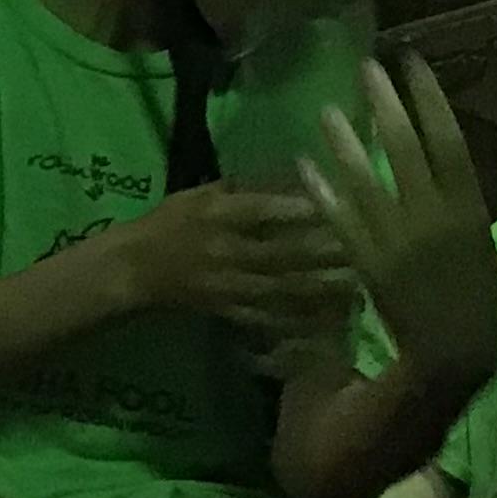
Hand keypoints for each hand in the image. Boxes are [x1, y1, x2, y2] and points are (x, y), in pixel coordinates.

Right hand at [115, 181, 360, 338]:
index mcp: (215, 217)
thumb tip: (291, 175)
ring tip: (357, 286)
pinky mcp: (227, 313)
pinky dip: (297, 322)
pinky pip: (267, 320)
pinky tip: (326, 322)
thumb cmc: (167, 223)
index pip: (260, 211)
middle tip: (364, 249)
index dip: (298, 209)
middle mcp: (224, 252)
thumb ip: (242, 188)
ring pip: (281, 291)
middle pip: (281, 254)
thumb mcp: (198, 194)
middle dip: (324, 254)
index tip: (337, 203)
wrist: (132, 270)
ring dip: (320, 290)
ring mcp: (227, 287)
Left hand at [299, 53, 496, 402]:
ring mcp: (397, 239)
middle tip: (365, 67)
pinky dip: (322, 190)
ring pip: (365, 179)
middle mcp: (433, 217)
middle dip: (385, 104)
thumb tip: (440, 164)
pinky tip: (304, 164)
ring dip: (344, 142)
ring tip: (324, 109)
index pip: (450, 140)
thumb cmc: (480, 301)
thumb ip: (459, 204)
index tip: (412, 62)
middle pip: (406, 148)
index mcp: (469, 209)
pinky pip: (340, 219)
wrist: (456, 354)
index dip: (430, 98)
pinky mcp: (367, 262)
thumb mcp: (481, 245)